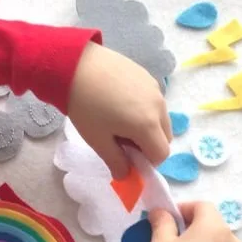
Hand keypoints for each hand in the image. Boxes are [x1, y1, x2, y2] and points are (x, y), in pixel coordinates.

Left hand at [66, 42, 170, 179]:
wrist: (75, 65)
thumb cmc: (86, 107)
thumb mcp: (99, 141)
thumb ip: (116, 163)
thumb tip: (126, 176)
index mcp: (147, 125)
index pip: (161, 155)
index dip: (147, 163)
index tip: (128, 157)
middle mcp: (158, 106)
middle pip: (166, 137)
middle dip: (149, 146)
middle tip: (124, 140)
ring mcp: (155, 89)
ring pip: (161, 119)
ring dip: (149, 128)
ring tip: (122, 120)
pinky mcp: (148, 76)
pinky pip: (154, 102)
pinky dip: (145, 110)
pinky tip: (121, 103)